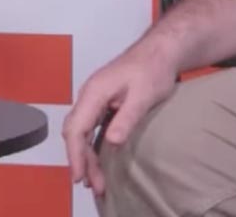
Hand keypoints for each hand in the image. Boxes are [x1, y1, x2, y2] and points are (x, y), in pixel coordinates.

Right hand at [62, 39, 177, 196]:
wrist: (160, 51)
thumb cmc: (152, 69)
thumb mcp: (143, 95)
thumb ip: (127, 117)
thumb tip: (111, 141)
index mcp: (94, 92)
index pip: (76, 128)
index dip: (75, 154)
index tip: (80, 176)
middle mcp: (88, 96)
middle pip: (75, 132)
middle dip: (81, 160)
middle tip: (93, 185)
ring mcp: (94, 99)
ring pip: (81, 132)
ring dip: (86, 156)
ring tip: (95, 181)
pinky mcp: (102, 103)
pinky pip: (90, 128)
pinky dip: (91, 147)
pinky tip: (97, 162)